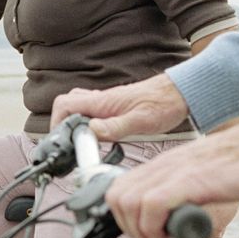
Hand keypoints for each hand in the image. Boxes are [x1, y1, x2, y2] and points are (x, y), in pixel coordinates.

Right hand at [51, 73, 189, 141]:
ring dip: (75, 124)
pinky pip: (93, 112)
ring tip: (84, 143)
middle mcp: (102, 100)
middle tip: (71, 144)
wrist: (182, 93)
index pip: (65, 104)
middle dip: (62, 124)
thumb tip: (91, 131)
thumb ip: (115, 127)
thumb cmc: (165, 103)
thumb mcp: (141, 121)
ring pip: (79, 108)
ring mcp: (108, 103)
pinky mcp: (116, 107)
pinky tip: (101, 137)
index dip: (57, 122)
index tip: (63, 141)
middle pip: (67, 105)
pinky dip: (89, 124)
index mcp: (103, 102)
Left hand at [103, 119, 238, 237]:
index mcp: (164, 165)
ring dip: (141, 231)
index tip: (143, 233)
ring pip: (129, 202)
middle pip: (117, 197)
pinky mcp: (190, 180)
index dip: (124, 217)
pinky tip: (174, 236)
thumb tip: (177, 222)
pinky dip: (155, 228)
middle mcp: (163, 166)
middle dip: (128, 227)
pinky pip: (153, 205)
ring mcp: (174, 171)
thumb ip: (183, 195)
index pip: (120, 189)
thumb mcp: (200, 177)